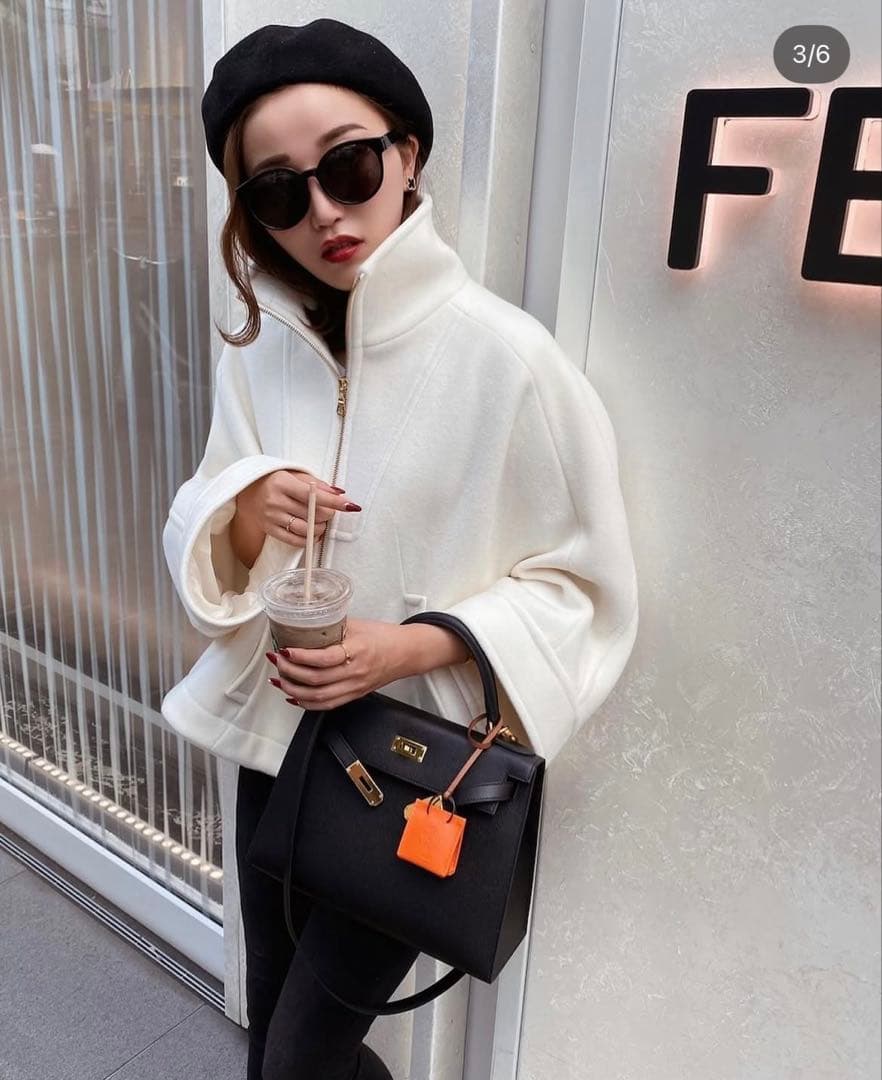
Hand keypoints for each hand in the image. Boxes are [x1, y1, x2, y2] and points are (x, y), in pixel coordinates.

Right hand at [236, 469, 361, 549]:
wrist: (249, 490)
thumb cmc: (277, 482)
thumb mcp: (296, 476)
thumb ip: (317, 484)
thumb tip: (339, 493)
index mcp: (283, 483)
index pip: (314, 495)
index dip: (334, 502)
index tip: (350, 506)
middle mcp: (275, 500)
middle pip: (312, 514)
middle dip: (327, 514)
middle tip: (329, 512)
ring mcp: (271, 517)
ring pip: (305, 529)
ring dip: (319, 528)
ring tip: (320, 523)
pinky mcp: (269, 529)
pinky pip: (294, 540)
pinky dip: (307, 539)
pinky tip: (312, 534)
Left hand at [267, 618, 412, 710]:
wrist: (406, 653)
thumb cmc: (384, 636)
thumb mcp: (358, 624)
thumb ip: (333, 626)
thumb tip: (305, 624)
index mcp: (357, 651)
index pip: (324, 658)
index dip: (301, 657)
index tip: (285, 650)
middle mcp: (355, 673)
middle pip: (316, 680)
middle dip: (290, 672)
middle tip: (276, 661)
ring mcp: (354, 687)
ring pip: (318, 697)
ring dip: (293, 690)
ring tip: (278, 679)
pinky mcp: (354, 695)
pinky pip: (327, 705)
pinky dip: (306, 703)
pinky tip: (293, 696)